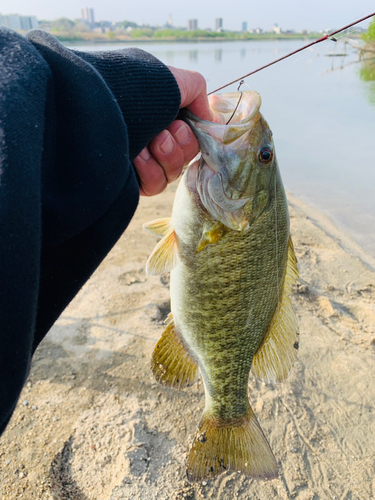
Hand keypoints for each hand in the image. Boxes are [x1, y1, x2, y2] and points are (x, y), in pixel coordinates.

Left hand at [134, 67, 211, 195]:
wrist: (95, 106)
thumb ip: (196, 91)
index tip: (184, 123)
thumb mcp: (170, 79)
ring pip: (174, 172)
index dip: (196, 133)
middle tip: (164, 131)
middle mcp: (155, 138)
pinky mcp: (133, 181)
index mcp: (165, 117)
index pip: (195, 135)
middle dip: (181, 142)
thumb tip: (207, 117)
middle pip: (188, 155)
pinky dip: (150, 170)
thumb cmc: (130, 89)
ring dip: (166, 155)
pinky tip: (137, 155)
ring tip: (150, 140)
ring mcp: (144, 161)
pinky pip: (156, 185)